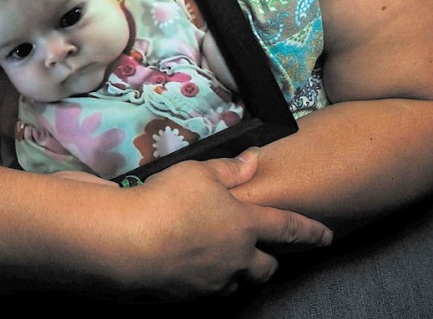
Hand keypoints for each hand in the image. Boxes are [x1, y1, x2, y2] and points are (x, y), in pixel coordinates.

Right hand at [114, 149, 331, 300]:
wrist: (128, 243)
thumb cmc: (169, 200)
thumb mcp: (200, 172)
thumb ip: (230, 169)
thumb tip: (255, 159)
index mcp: (245, 225)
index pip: (288, 228)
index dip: (311, 231)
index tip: (327, 236)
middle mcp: (236, 259)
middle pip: (266, 268)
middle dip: (270, 260)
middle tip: (266, 251)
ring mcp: (213, 282)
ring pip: (238, 281)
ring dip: (238, 269)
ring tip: (224, 255)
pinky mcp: (189, 297)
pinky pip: (209, 289)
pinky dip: (209, 277)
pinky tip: (192, 264)